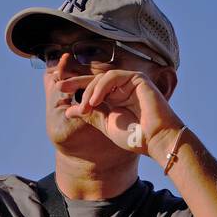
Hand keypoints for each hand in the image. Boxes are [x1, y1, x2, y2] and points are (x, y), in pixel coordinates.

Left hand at [60, 69, 184, 158]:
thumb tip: (69, 110)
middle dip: (77, 83)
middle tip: (61, 87)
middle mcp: (122, 89)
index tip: (61, 92)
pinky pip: (113, 77)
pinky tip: (94, 100)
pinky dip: (102, 86)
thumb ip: (90, 115)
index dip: (77, 89)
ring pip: (102, 78)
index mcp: (115, 100)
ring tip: (85, 105)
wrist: (155, 140)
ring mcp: (130, 82)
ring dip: (90, 91)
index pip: (93, 90)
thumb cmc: (135, 137)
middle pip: (95, 80)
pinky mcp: (137, 78)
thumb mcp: (106, 125)